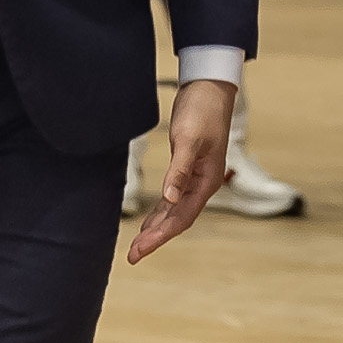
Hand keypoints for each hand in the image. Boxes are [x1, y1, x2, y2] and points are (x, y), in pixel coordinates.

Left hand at [127, 78, 236, 262]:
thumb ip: (179, 170)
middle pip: (178, 219)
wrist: (209, 87)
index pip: (181, 218)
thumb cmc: (202, 111)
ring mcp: (195, 176)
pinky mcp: (187, 167)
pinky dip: (161, 211)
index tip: (140, 251)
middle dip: (156, 237)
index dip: (160, 237)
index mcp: (206, 181)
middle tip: (133, 255)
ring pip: (175, 210)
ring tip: (138, 245)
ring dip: (157, 227)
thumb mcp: (188, 140)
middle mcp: (202, 183)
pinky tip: (152, 219)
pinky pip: (173, 197)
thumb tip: (169, 199)